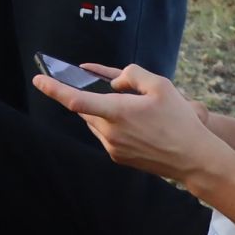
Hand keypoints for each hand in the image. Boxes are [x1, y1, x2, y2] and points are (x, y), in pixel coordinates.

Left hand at [33, 62, 234, 185]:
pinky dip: (112, 125)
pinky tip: (136, 126)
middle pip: (88, 109)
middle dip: (94, 98)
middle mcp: (109, 132)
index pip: (75, 100)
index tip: (38, 79)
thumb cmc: (179, 120)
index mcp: (116, 112)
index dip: (54, 89)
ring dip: (104, 112)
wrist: (195, 159)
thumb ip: (132, 75)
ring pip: (95, 122)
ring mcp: (112, 147)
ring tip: (136, 112)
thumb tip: (114, 81)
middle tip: (119, 94)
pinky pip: (105, 135)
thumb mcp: (161, 85)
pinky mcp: (117, 157)